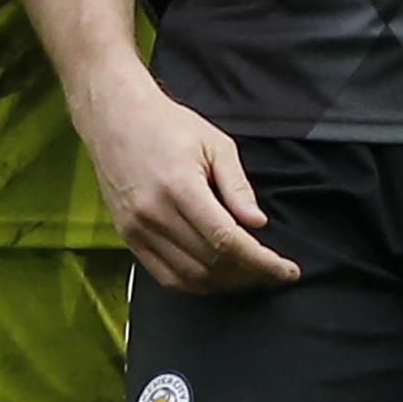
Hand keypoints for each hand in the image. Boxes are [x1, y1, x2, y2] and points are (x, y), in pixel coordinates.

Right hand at [75, 62, 300, 293]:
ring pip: (189, 277)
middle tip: (274, 272)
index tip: (287, 270)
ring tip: (250, 276)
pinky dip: (195, 284)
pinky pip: (164, 276)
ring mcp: (137, 228)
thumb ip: (238, 186)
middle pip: (211, 263)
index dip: (262, 262)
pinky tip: (216, 277)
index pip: (227, 240)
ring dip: (225, 284)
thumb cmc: (167, 124)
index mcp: (179, 186)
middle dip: (250, 275)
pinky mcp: (127, 236)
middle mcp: (154, 213)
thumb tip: (258, 223)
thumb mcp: (214, 143)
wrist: (114, 117)